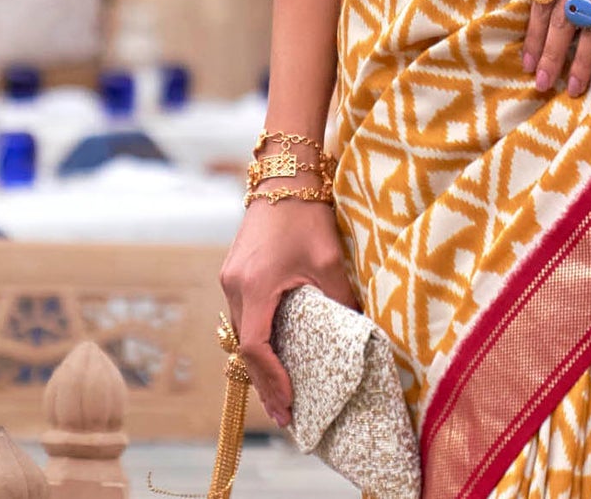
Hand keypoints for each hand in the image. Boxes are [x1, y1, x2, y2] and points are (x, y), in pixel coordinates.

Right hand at [219, 189, 359, 428]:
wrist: (284, 174)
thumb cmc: (307, 214)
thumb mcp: (329, 259)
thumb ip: (340, 299)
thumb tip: (360, 332)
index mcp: (254, 288)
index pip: (257, 349)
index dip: (272, 380)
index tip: (290, 403)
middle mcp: (234, 287)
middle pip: (245, 348)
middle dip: (265, 382)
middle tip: (286, 415)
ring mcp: (230, 279)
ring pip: (242, 333)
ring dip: (260, 362)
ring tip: (282, 392)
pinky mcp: (234, 272)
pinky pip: (243, 315)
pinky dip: (257, 338)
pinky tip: (274, 352)